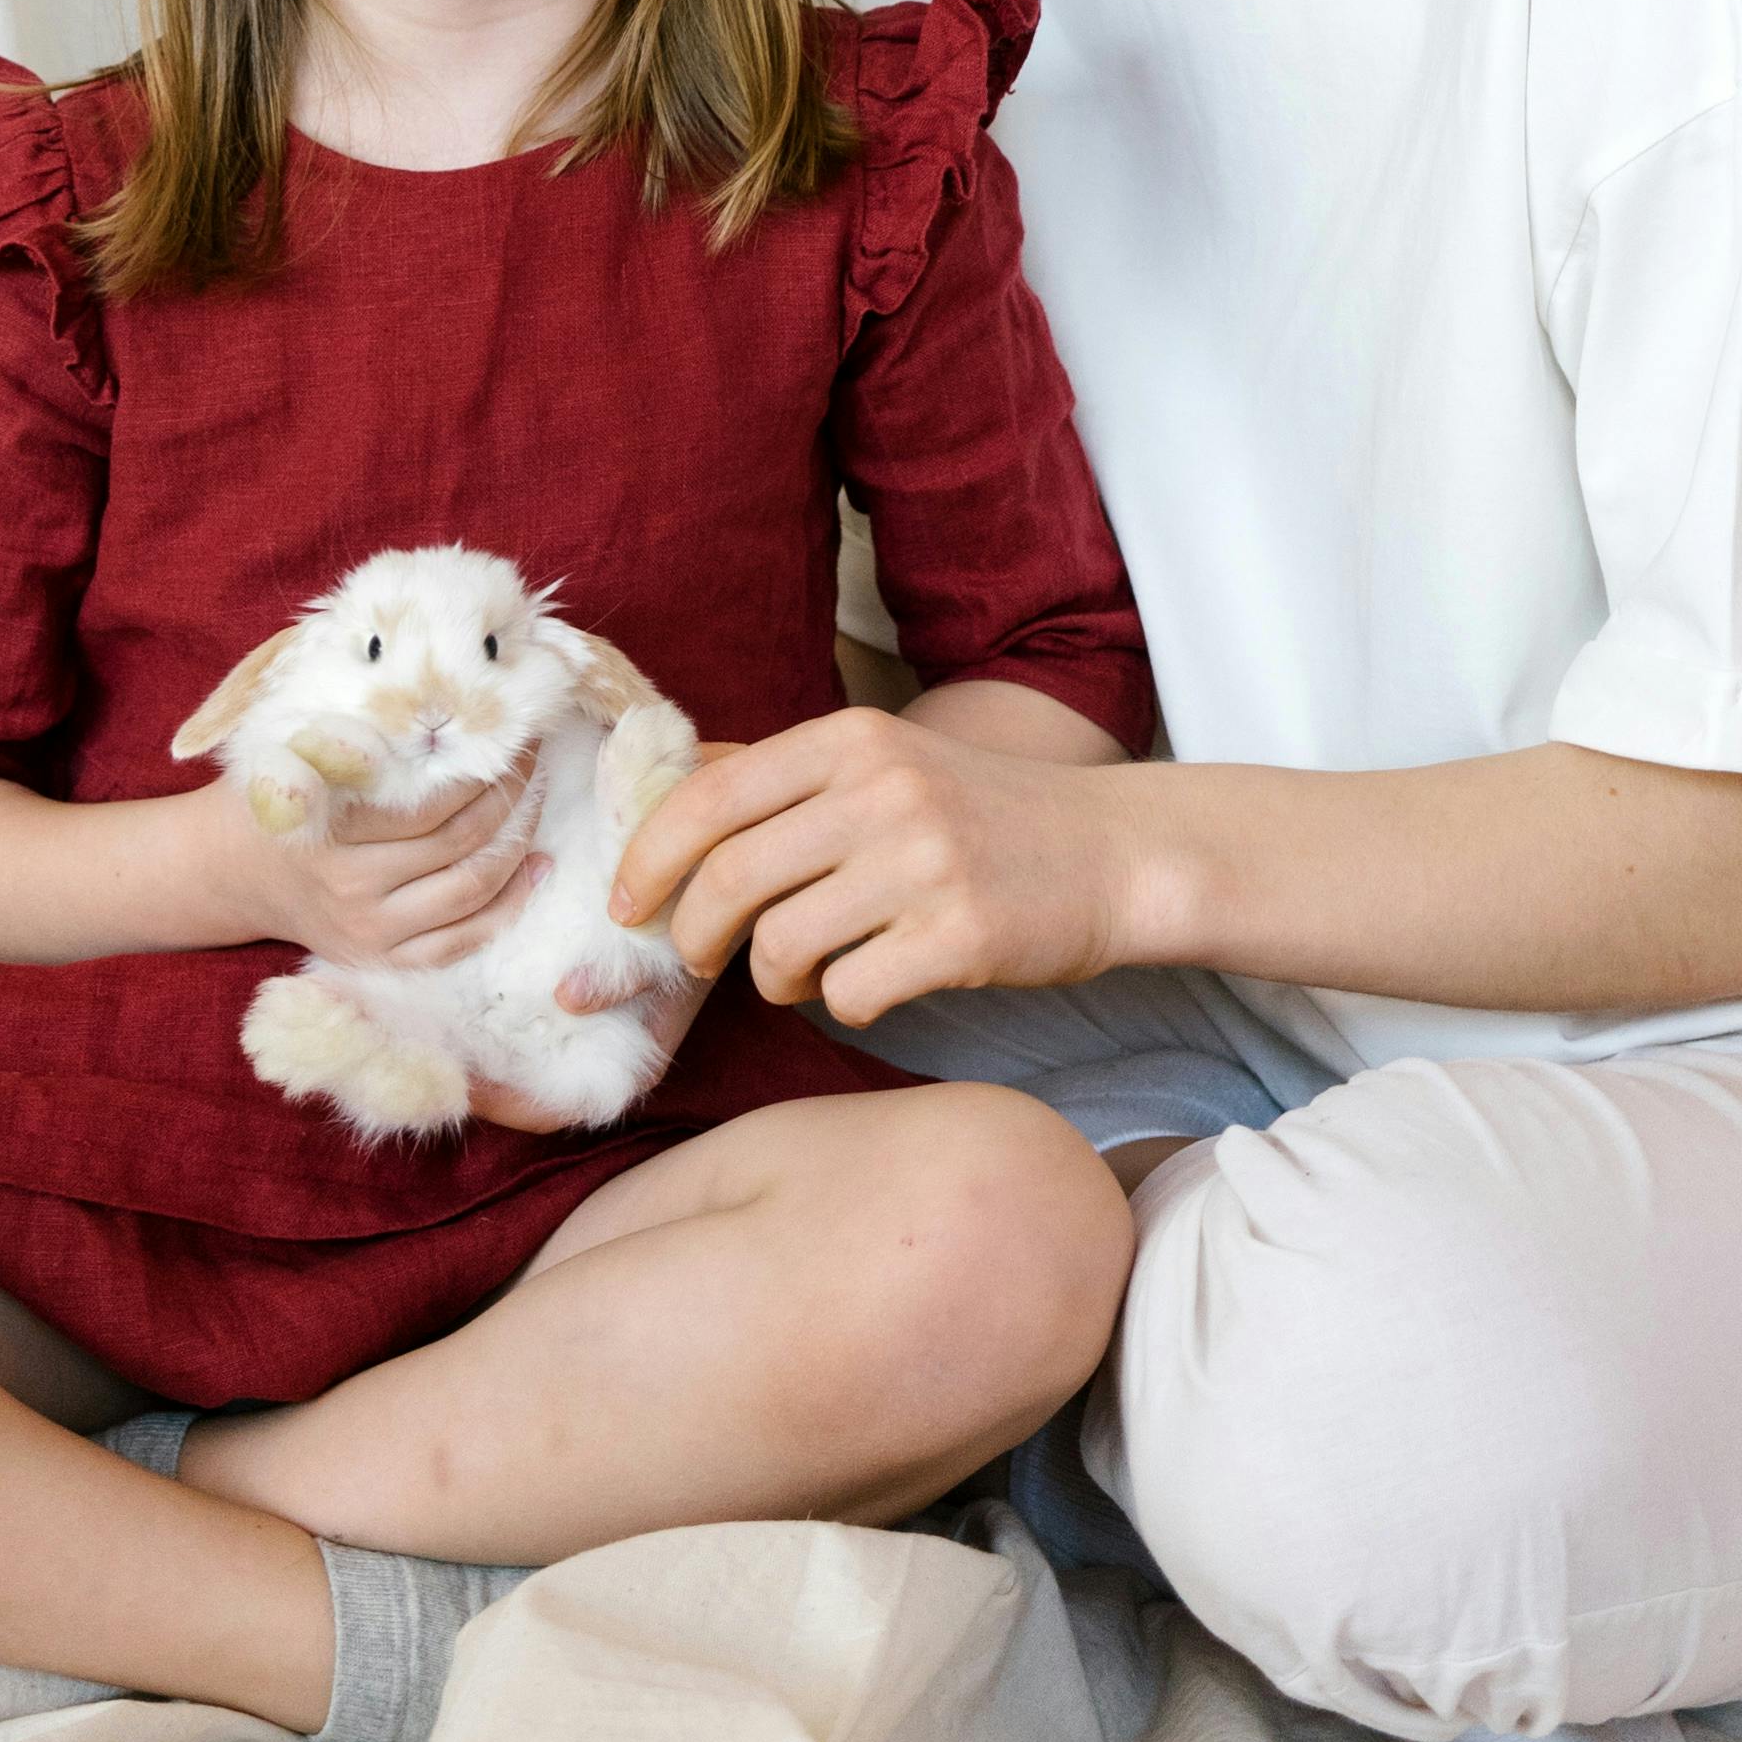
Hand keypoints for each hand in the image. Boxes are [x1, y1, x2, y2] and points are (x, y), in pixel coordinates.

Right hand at [237, 759, 541, 975]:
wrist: (228, 872)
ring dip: (517, 846)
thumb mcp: (299, 757)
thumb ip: (361, 743)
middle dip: (509, 799)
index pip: (429, 803)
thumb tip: (446, 717)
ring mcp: (368, 933)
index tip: (509, 735)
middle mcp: (351, 889)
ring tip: (538, 804)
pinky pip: (459, 944)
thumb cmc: (273, 797)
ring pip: (468, 893)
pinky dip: (507, 909)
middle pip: (457, 845)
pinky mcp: (380, 960)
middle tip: (533, 761)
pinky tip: (536, 870)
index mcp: (330, 831)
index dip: (480, 770)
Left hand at [613, 704, 1125, 1025]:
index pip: (708, 793)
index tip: (627, 902)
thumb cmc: (983, 815)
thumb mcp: (885, 762)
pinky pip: (848, 994)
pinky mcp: (960, 936)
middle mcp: (882, 789)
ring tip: (808, 969)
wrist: (1114, 852)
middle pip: (728, 877)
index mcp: (851, 738)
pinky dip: (842, 1003)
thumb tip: (670, 788)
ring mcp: (924, 862)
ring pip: (780, 946)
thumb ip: (784, 776)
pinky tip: (872, 982)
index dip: (650, 854)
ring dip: (774, 977)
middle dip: (695, 933)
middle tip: (700, 956)